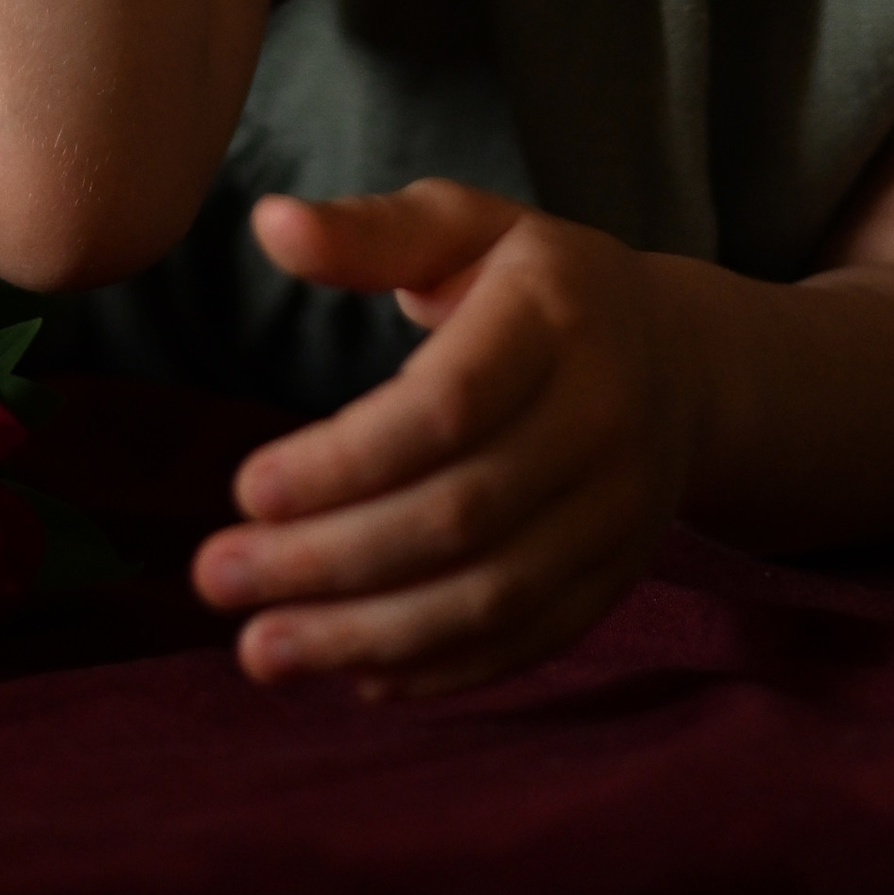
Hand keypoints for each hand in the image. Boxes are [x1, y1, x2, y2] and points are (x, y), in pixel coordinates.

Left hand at [191, 180, 697, 696]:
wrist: (678, 359)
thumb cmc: (533, 283)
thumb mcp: (463, 227)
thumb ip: (369, 232)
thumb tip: (269, 222)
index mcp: (555, 315)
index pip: (448, 407)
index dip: (343, 460)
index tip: (244, 488)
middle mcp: (602, 415)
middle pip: (459, 513)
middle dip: (329, 558)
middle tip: (216, 577)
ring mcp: (619, 509)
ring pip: (490, 595)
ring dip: (367, 633)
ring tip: (262, 648)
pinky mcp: (616, 577)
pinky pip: (525, 641)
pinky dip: (438, 669)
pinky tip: (353, 672)